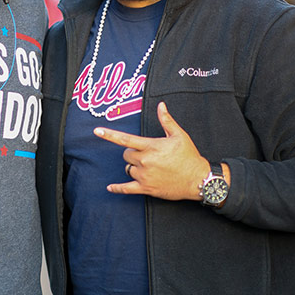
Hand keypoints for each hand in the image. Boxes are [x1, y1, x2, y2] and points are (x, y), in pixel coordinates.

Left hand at [94, 101, 212, 199]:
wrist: (198, 179)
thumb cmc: (189, 156)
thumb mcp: (179, 135)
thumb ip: (166, 120)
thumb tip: (161, 105)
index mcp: (151, 146)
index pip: (125, 139)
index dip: (109, 134)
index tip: (97, 131)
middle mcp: (145, 161)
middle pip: (126, 155)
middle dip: (132, 153)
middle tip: (147, 155)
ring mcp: (144, 175)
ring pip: (128, 168)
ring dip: (133, 167)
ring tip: (149, 167)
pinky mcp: (146, 188)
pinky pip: (126, 188)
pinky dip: (117, 188)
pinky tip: (110, 188)